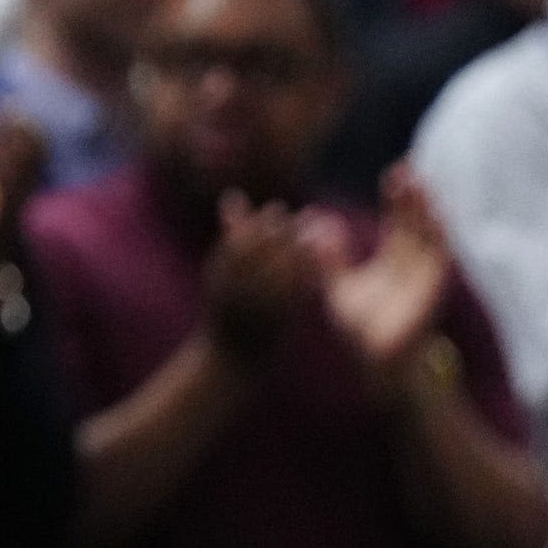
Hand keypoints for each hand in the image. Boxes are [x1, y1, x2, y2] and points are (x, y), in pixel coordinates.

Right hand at [203, 190, 313, 361]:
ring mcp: (259, 305)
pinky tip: (327, 256)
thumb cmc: (227, 302)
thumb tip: (234, 196)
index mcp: (220, 277)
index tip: (278, 209)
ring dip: (307, 249)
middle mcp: (237, 290)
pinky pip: (300, 289)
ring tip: (324, 230)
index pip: (241, 243)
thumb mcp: (221, 268)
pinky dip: (314, 270)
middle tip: (310, 215)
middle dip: (288, 233)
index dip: (261, 224)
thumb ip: (231, 233)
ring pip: (286, 269)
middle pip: (265, 254)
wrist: (233, 351)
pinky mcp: (281, 317)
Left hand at [311, 165, 455, 385]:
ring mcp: (426, 276)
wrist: (376, 360)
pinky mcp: (433, 290)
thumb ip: (328, 256)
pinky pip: (440, 259)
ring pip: (431, 235)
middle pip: (417, 223)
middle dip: (414, 197)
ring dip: (427, 210)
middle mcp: (414, 265)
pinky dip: (440, 238)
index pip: (400, 222)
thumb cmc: (362, 327)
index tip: (394, 172)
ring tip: (418, 184)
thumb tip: (315, 222)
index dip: (398, 198)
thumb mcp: (339, 285)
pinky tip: (436, 217)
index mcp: (395, 261)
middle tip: (405, 168)